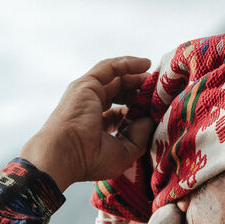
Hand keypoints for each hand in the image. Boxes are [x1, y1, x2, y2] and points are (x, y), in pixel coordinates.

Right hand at [20, 56, 156, 187]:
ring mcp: (87, 94)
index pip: (120, 113)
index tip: (156, 111)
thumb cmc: (89, 159)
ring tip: (156, 77)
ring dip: (137, 76)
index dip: (138, 111)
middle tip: (159, 91)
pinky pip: (111, 68)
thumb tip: (150, 119)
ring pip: (116, 78)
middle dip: (140, 91)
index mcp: (95, 126)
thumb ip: (139, 136)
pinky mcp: (87, 84)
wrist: (65, 153)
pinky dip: (128, 64)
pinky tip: (145, 64)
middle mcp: (90, 107)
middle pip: (120, 93)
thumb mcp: (123, 152)